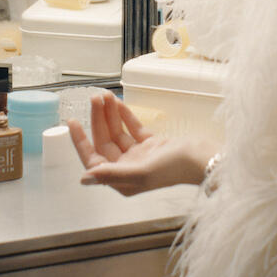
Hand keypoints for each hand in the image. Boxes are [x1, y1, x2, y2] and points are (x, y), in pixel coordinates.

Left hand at [67, 91, 215, 195]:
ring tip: (104, 95)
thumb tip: (84, 179)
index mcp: (123, 181)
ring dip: (110, 115)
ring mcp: (141, 156)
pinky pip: (133, 129)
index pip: (94, 160)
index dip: (81, 142)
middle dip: (98, 120)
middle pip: (105, 142)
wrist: (203, 158)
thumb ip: (111, 174)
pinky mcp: (153, 145)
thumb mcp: (140, 172)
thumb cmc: (173, 168)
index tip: (72, 122)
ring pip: (118, 133)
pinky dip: (125, 116)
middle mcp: (129, 169)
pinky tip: (117, 103)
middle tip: (95, 98)